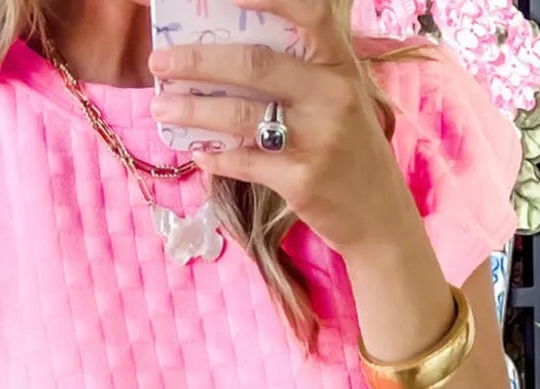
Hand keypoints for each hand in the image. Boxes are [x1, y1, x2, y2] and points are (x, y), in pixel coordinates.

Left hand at [148, 0, 412, 258]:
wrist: (380, 218)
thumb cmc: (352, 153)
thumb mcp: (341, 101)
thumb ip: (303, 75)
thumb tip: (232, 59)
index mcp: (342, 67)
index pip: (308, 13)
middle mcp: (333, 96)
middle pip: (254, 66)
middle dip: (197, 62)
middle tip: (159, 61)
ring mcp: (318, 140)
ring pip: (240, 117)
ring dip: (192, 111)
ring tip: (161, 108)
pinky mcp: (301, 181)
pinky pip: (244, 162)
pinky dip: (215, 157)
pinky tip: (197, 153)